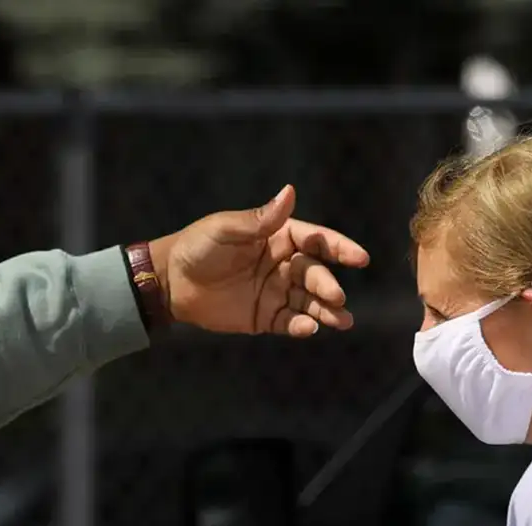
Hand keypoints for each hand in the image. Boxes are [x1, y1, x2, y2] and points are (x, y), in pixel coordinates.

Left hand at [151, 185, 369, 336]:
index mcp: (279, 237)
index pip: (316, 240)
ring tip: (342, 321)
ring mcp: (276, 292)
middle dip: (328, 285)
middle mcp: (283, 264)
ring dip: (325, 310)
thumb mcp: (226, 229)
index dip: (339, 248)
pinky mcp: (265, 317)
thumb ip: (260, 218)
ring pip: (308, 301)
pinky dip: (300, 326)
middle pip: (314, 274)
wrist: (171, 282)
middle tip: (336, 297)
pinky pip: (288, 322)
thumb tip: (290, 191)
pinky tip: (309, 329)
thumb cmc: (198, 247)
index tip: (360, 257)